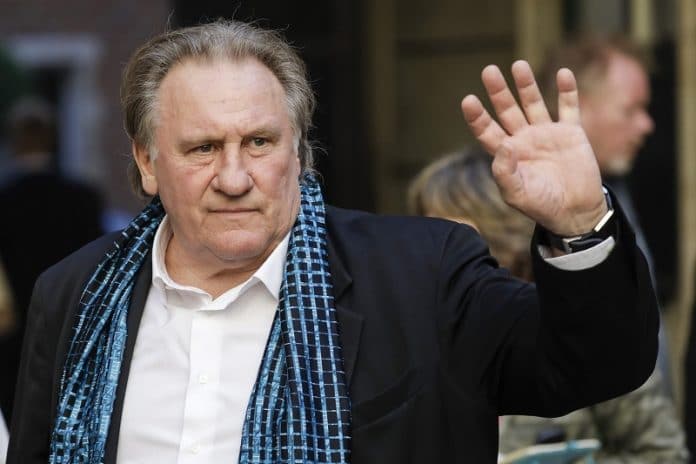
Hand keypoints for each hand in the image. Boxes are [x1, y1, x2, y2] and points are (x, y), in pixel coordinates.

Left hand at [461, 60, 606, 236]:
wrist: (575, 212)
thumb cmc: (542, 206)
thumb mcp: (517, 194)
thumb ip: (505, 173)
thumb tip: (504, 145)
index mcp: (507, 154)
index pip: (487, 131)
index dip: (477, 116)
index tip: (468, 100)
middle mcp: (524, 139)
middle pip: (507, 110)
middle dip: (498, 91)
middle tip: (488, 71)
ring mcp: (547, 134)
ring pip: (534, 103)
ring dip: (526, 85)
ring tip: (518, 65)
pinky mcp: (571, 133)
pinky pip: (569, 107)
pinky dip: (567, 91)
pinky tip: (564, 73)